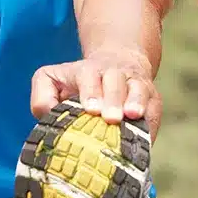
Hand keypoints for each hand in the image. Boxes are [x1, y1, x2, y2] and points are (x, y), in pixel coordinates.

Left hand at [30, 49, 160, 137]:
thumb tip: (49, 116)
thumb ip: (42, 96)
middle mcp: (114, 73)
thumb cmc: (76, 83)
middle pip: (115, 81)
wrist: (117, 64)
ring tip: (133, 116)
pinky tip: (146, 134)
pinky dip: (151, 120)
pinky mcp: (152, 97)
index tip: (90, 109)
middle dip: (113, 98)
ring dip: (136, 101)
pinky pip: (154, 107)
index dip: (90, 91)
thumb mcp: (51, 80)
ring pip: (138, 88)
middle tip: (110, 117)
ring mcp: (136, 83)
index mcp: (88, 71)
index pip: (88, 77)